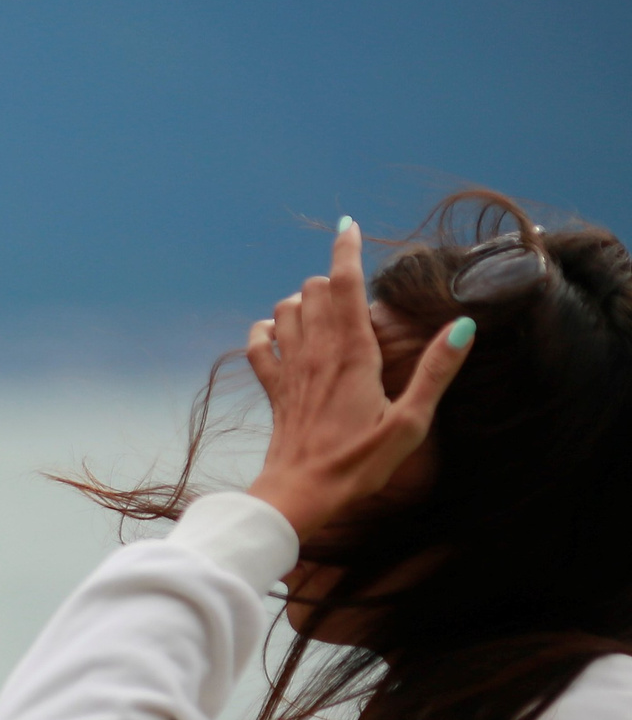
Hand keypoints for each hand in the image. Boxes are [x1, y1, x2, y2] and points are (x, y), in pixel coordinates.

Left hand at [242, 219, 471, 538]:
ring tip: (324, 308)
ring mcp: (289, 369)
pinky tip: (277, 333)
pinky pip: (258, 344)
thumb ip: (436, 372)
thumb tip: (462, 326)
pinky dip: (266, 330)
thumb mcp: (410, 422)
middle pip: (313, 290)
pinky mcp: (273, 389)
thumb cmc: (358, 464)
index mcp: (352, 354)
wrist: (299, 494)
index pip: (345, 285)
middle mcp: (315, 352)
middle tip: (354, 291)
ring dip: (301, 300)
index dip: (347, 251)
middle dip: (332, 278)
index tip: (349, 226)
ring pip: (284, 310)